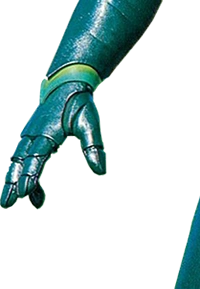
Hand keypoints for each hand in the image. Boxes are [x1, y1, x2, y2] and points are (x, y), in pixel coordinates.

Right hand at [1, 82, 105, 208]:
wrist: (66, 84)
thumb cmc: (79, 104)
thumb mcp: (89, 123)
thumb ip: (93, 146)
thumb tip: (100, 171)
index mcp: (47, 132)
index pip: (35, 158)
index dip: (29, 176)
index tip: (24, 193)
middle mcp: (33, 134)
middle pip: (19, 163)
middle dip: (12, 183)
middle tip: (8, 204)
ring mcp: (29, 135)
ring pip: (17, 161)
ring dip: (13, 181)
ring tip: (11, 202)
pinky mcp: (29, 136)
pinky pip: (22, 157)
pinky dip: (22, 173)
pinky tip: (29, 189)